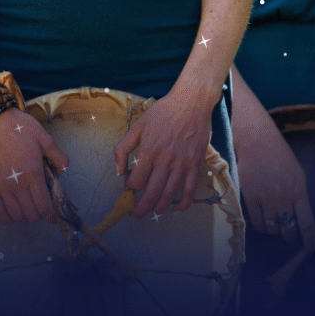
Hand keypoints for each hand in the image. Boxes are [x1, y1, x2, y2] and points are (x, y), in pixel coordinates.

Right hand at [0, 108, 69, 223]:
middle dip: (38, 214)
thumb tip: (65, 170)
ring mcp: (1, 186)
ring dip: (24, 216)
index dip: (50, 214)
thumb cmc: (19, 127)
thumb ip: (58, 155)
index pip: (44, 205)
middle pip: (31, 213)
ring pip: (15, 214)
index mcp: (33, 172)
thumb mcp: (44, 137)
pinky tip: (10, 214)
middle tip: (40, 206)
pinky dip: (5, 217)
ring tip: (27, 207)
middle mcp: (17, 183)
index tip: (52, 214)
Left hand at [112, 90, 211, 219]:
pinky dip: (183, 203)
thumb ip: (123, 147)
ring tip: (153, 211)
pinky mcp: (195, 163)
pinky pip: (189, 189)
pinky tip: (176, 209)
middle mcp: (165, 158)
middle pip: (151, 192)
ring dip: (159, 207)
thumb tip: (119, 171)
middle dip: (142, 208)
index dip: (131, 187)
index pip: (136, 180)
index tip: (130, 187)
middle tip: (136, 214)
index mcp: (149, 148)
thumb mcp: (138, 124)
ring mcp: (182, 162)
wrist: (191, 101)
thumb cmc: (163, 111)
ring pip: (169, 194)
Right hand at [236, 115, 314, 249]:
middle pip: (288, 230)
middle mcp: (283, 198)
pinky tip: (262, 219)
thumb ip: (300, 196)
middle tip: (287, 230)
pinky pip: (257, 223)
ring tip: (273, 221)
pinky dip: (261, 226)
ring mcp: (266, 199)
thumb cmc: (280, 156)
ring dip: (274, 229)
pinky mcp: (250, 197)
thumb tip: (301, 218)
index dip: (310, 241)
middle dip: (289, 235)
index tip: (311, 249)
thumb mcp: (298, 175)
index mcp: (299, 192)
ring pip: (272, 229)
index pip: (307, 224)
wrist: (257, 142)